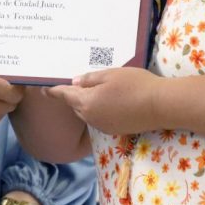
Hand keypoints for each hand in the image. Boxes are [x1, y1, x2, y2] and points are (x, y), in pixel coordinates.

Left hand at [49, 67, 164, 134]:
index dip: (53, 91)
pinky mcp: (115, 130)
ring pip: (87, 113)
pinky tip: (109, 102)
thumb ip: (90, 79)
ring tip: (94, 91)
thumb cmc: (135, 84)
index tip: (43, 89)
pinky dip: (98, 110)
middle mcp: (91, 117)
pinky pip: (99, 119)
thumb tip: (75, 84)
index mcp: (86, 102)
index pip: (64, 95)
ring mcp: (103, 126)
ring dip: (86, 104)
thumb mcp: (110, 74)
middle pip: (75, 105)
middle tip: (74, 84)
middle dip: (72, 96)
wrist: (160, 105)